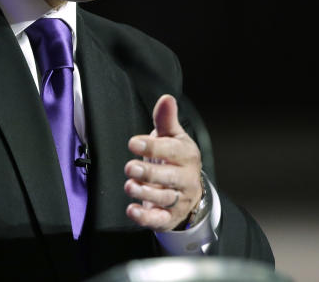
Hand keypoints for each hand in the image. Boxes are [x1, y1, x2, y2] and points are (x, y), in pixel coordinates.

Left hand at [123, 94, 202, 231]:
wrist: (188, 190)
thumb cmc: (175, 159)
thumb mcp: (172, 137)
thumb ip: (166, 120)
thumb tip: (166, 98)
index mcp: (187, 156)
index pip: (172, 151)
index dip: (153, 146)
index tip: (133, 143)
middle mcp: (185, 179)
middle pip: (170, 178)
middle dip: (150, 173)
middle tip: (131, 167)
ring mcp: (179, 199)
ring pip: (165, 199)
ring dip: (146, 193)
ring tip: (129, 185)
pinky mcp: (169, 217)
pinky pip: (160, 220)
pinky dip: (145, 217)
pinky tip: (132, 210)